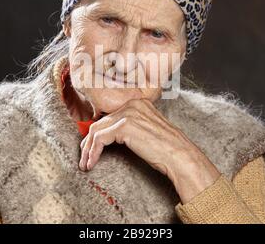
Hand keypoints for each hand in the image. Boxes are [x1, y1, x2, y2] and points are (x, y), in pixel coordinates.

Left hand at [79, 98, 220, 203]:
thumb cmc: (167, 149)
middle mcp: (132, 104)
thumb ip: (130, 127)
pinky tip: (92, 163)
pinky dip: (93, 152)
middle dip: (89, 141)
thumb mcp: (146, 131)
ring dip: (88, 149)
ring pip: (97, 130)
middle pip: (101, 122)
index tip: (90, 146)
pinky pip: (100, 139)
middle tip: (84, 156)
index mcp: (138, 103)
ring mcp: (128, 113)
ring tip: (85, 163)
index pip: (109, 116)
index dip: (97, 132)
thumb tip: (108, 135)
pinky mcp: (124, 126)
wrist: (180, 155)